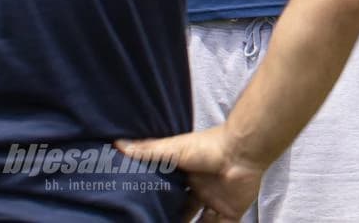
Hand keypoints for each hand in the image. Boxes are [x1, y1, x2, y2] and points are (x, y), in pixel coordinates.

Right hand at [117, 127, 262, 222]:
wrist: (241, 151)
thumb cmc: (208, 147)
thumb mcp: (173, 149)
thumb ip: (147, 150)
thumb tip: (117, 144)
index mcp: (189, 175)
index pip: (172, 192)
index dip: (161, 202)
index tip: (145, 211)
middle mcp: (203, 189)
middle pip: (185, 210)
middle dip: (174, 218)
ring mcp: (218, 201)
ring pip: (202, 222)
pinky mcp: (232, 212)